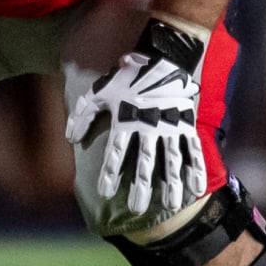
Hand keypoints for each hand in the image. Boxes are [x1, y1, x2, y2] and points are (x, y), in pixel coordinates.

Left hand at [66, 17, 206, 214]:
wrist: (163, 57)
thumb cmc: (126, 76)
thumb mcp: (99, 91)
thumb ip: (83, 114)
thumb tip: (71, 139)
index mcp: (126, 120)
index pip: (115, 152)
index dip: (110, 172)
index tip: (106, 193)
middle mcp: (148, 127)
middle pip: (144, 162)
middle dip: (140, 186)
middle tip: (138, 209)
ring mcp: (170, 127)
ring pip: (170, 161)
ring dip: (170, 184)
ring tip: (170, 205)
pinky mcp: (187, 125)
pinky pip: (193, 150)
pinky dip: (195, 169)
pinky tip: (195, 188)